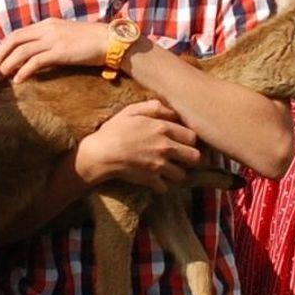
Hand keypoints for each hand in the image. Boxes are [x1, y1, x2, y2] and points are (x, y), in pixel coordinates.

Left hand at [0, 19, 114, 82]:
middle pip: (14, 39)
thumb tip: (39, 53)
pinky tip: (18, 81)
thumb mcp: (67, 35)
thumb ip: (52, 40)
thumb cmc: (92, 41)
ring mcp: (54, 39)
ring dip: (8, 65)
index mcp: (48, 24)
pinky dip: (24, 71)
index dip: (5, 46)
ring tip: (1, 78)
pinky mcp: (60, 52)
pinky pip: (35, 61)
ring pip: (22, 51)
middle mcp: (48, 29)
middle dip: (1, 54)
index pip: (19, 33)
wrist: (111, 41)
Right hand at [75, 100, 200, 191]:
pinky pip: (165, 187)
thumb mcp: (132, 110)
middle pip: (195, 157)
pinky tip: (155, 179)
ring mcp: (159, 165)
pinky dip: (161, 185)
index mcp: (163, 128)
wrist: (100, 154)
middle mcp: (165, 147)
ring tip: (168, 169)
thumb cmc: (114, 130)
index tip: (184, 142)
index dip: (190, 140)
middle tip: (182, 158)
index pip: (193, 137)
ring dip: (176, 173)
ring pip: (182, 175)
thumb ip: (155, 107)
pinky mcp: (150, 179)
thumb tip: (173, 111)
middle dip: (190, 158)